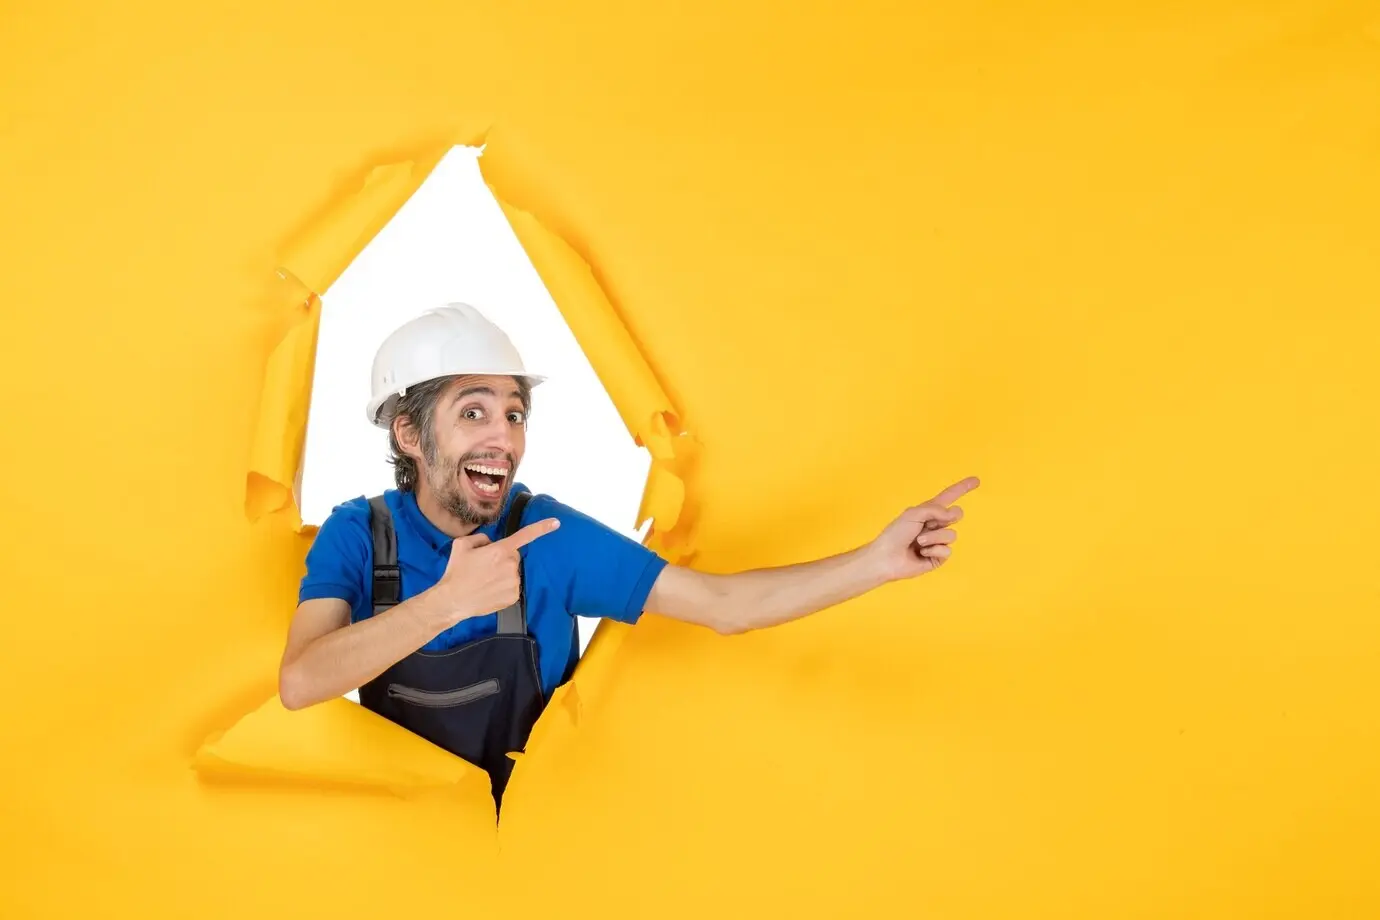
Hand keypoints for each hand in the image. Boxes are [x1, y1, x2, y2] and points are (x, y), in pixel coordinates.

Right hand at [424, 517, 560, 627]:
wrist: (453, 600)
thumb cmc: (456, 572)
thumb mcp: (462, 545)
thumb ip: (481, 538)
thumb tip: (491, 542)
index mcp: (499, 550)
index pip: (525, 535)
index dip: (542, 528)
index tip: (556, 523)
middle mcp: (510, 566)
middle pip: (513, 556)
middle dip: (502, 558)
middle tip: (484, 567)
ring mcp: (513, 582)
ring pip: (513, 572)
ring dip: (503, 573)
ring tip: (484, 580)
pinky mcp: (513, 597)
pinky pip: (512, 586)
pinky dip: (503, 587)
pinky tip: (489, 589)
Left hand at [868, 476, 979, 582]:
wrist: (886, 558)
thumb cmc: (895, 534)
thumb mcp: (914, 514)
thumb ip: (935, 509)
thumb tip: (953, 514)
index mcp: (929, 511)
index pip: (949, 496)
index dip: (962, 488)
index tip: (976, 480)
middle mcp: (935, 524)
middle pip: (956, 515)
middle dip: (946, 518)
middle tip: (929, 524)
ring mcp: (938, 541)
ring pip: (951, 535)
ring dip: (934, 537)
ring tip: (918, 542)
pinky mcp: (938, 556)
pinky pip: (947, 550)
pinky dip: (933, 550)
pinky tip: (921, 553)